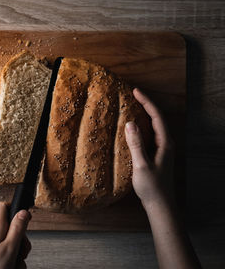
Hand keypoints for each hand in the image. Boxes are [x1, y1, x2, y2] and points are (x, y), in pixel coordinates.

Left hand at [0, 202, 31, 268]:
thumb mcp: (10, 248)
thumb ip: (18, 228)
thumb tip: (23, 212)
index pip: (5, 206)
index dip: (16, 212)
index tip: (24, 222)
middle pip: (8, 226)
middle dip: (18, 240)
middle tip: (21, 253)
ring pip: (5, 241)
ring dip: (13, 253)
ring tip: (13, 265)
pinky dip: (5, 259)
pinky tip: (7, 268)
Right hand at [125, 88, 174, 207]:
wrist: (161, 205)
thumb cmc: (152, 188)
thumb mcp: (141, 165)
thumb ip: (136, 144)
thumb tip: (130, 124)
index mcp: (165, 144)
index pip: (156, 117)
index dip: (147, 102)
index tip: (135, 91)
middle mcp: (166, 144)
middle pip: (157, 118)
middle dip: (146, 105)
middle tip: (134, 95)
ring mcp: (163, 150)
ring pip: (155, 126)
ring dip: (145, 115)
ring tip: (133, 107)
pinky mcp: (158, 155)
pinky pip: (151, 135)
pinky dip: (143, 126)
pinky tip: (134, 129)